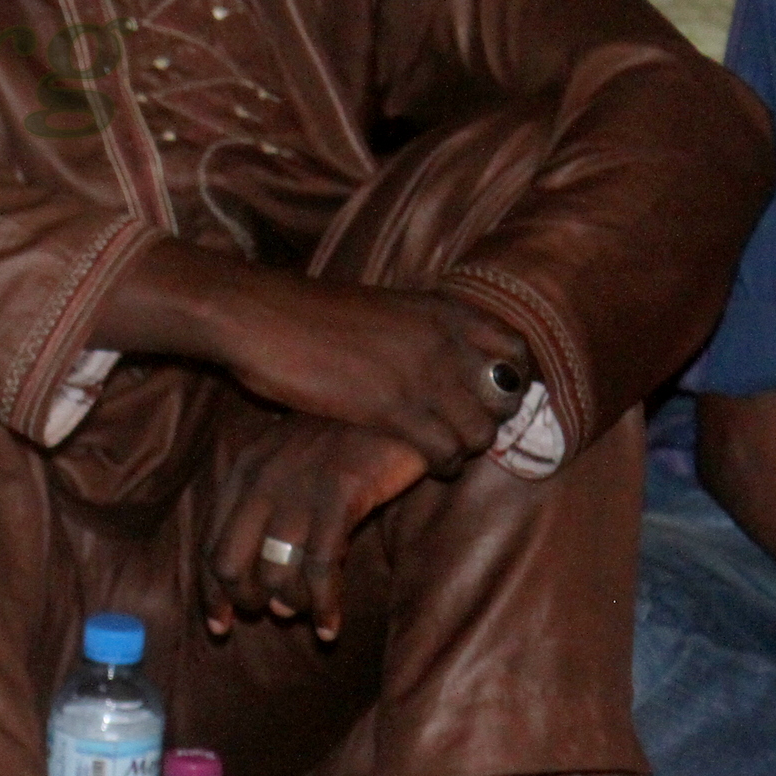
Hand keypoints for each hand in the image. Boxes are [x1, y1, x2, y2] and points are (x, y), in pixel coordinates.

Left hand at [204, 416, 426, 638]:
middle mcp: (260, 479)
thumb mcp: (294, 467)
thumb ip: (273, 516)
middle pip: (231, 563)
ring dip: (290, 606)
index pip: (211, 544)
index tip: (220, 627)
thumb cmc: (348, 442)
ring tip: (310, 618)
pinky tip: (332, 627)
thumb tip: (271, 595)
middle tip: (274, 617)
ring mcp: (297, 486)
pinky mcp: (338, 493)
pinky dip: (323, 605)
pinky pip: (320, 567)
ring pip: (275, 572)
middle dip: (246, 602)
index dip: (213, 593)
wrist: (398, 404)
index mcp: (243, 472)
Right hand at [222, 276, 528, 477]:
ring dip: (466, 448)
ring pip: (480, 432)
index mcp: (442, 310)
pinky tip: (430, 467)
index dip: (512, 380)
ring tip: (446, 453)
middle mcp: (444, 341)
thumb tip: (427, 349)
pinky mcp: (393, 408)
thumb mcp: (379, 308)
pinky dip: (444, 466)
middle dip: (490, 421)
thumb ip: (415, 329)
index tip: (492, 398)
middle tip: (467, 432)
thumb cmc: (305, 313)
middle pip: (505, 398)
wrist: (260, 316)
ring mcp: (422, 375)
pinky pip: (446, 451)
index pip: (515, 350)